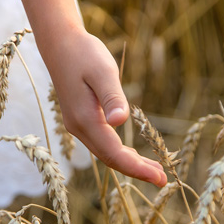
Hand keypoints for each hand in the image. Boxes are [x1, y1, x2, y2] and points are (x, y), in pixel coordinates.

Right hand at [40, 28, 167, 186]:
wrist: (59, 43)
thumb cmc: (84, 53)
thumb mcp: (103, 71)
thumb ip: (112, 98)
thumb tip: (120, 122)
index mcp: (85, 119)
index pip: (114, 154)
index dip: (137, 168)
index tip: (161, 177)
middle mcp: (79, 127)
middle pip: (110, 159)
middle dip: (137, 171)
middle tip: (163, 180)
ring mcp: (77, 125)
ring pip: (105, 153)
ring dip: (129, 164)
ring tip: (154, 171)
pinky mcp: (80, 119)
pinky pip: (102, 144)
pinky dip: (119, 153)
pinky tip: (133, 154)